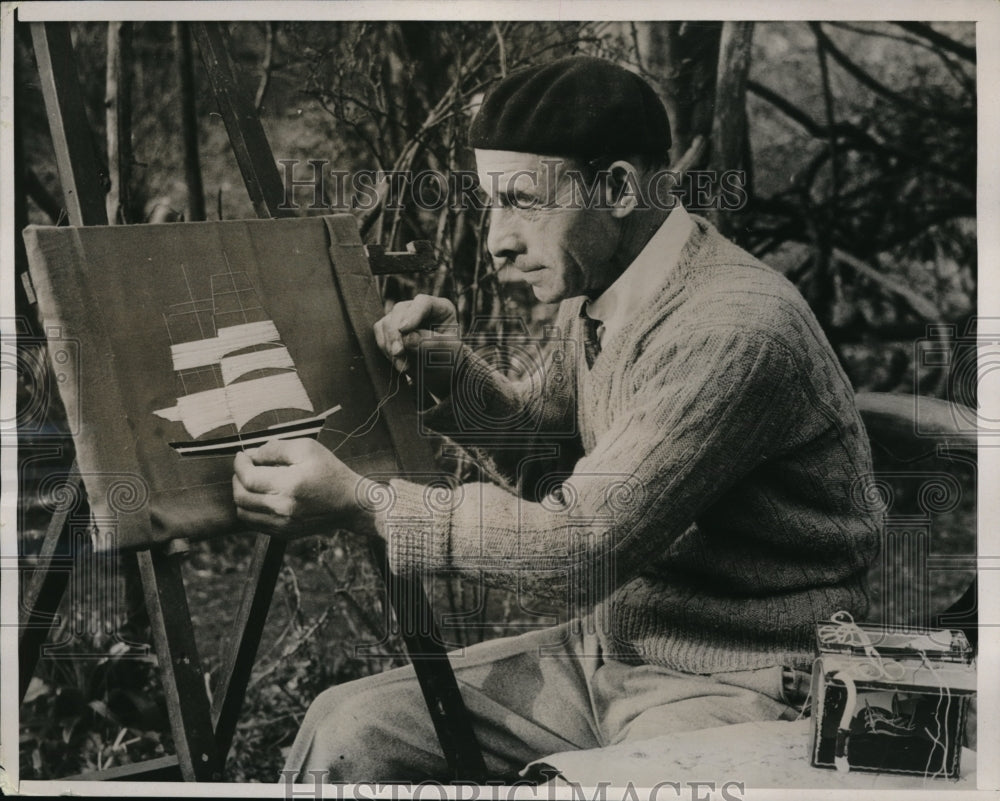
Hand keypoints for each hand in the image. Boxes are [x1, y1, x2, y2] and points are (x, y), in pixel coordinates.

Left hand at [232, 438, 376, 537]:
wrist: (351, 503)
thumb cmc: (331, 472)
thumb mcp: (308, 449)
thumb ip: (276, 448)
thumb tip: (253, 454)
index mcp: (289, 485)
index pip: (248, 477)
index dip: (240, 464)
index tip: (242, 456)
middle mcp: (283, 508)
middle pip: (241, 496)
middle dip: (238, 478)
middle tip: (246, 467)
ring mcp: (283, 524)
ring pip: (243, 513)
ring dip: (241, 495)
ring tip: (252, 482)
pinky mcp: (285, 533)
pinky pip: (255, 524)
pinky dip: (251, 510)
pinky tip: (262, 497)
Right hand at [373, 294, 459, 396]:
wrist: (442, 374)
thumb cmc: (450, 361)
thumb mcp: (449, 352)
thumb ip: (431, 343)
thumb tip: (408, 338)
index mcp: (440, 309)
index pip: (423, 303)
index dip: (412, 315)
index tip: (404, 330)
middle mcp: (420, 309)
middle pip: (400, 310)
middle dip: (396, 334)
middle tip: (398, 353)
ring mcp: (404, 318)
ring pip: (386, 323)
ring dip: (390, 345)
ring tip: (402, 365)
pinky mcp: (391, 329)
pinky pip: (380, 334)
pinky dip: (385, 349)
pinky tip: (397, 362)